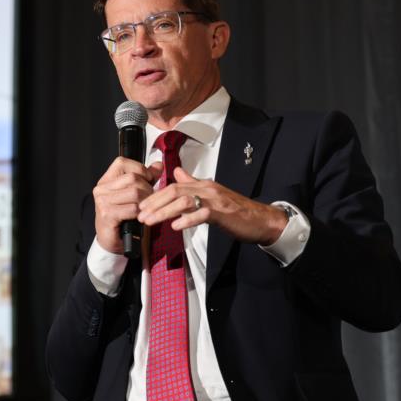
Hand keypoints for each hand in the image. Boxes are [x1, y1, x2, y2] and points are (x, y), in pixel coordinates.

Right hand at [92, 156, 161, 253]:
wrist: (111, 239)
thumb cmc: (122, 217)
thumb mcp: (134, 194)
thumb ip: (146, 178)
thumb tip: (158, 165)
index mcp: (106, 181)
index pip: (122, 162)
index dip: (139, 169)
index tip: (147, 179)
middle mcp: (101, 189)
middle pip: (132, 178)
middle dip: (147, 188)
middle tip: (150, 198)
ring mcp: (102, 202)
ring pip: (135, 192)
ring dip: (146, 201)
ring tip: (146, 208)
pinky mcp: (107, 215)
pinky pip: (133, 209)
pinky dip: (140, 213)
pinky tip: (139, 217)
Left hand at [138, 167, 286, 244]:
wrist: (260, 220)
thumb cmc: (235, 210)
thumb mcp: (211, 194)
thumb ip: (193, 183)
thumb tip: (177, 173)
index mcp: (202, 184)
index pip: (173, 186)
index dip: (155, 196)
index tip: (141, 207)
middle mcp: (207, 188)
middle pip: (174, 191)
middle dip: (154, 203)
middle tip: (140, 215)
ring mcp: (215, 200)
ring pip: (184, 201)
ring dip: (164, 212)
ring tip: (151, 222)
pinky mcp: (222, 213)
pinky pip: (202, 214)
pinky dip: (187, 220)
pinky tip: (175, 227)